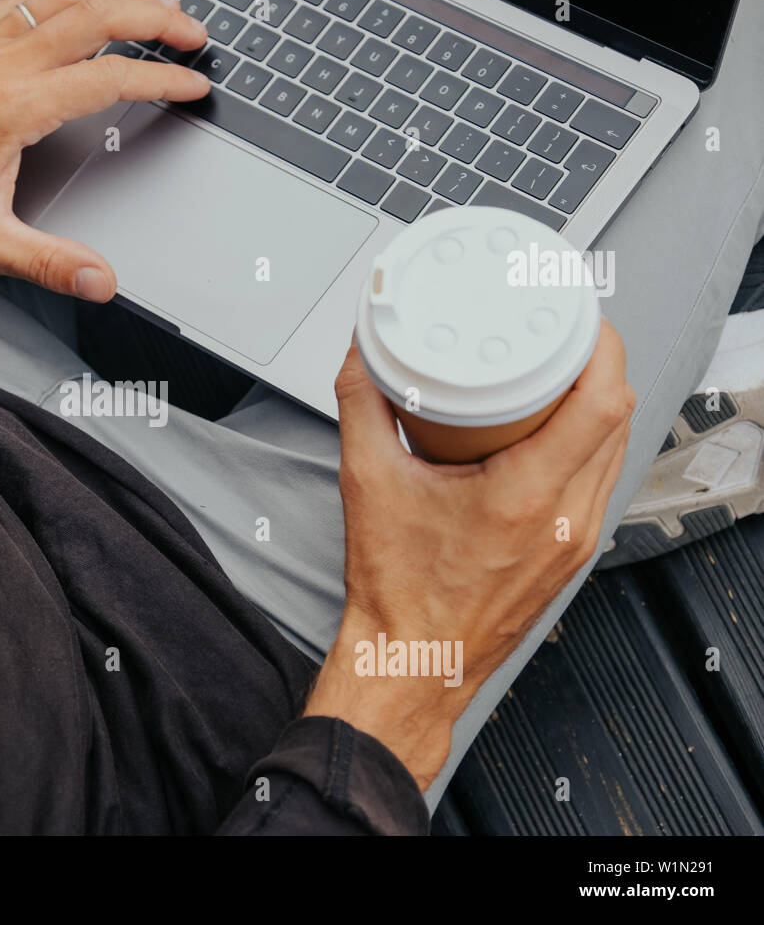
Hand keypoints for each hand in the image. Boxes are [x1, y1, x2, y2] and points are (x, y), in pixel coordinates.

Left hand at [0, 0, 210, 300]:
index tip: (192, 84)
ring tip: (156, 7)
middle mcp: (0, 65)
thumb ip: (47, 262)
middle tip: (192, 33)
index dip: (160, 79)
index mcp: (12, 110)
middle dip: (155, 15)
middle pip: (97, 13)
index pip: (108, 77)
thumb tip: (101, 281)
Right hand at [304, 319, 635, 790]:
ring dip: (596, 403)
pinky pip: (600, 480)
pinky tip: (551, 433)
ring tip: (556, 375)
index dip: (600, 347)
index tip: (579, 318)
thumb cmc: (398, 592)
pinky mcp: (571, 554)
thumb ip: (361, 407)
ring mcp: (576, 540)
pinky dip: (586, 443)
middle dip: (597, 364)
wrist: (411, 658)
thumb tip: (359, 360)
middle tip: (560, 334)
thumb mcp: (367, 482)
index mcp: (526, 497)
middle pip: (618, 416)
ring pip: (616, 449)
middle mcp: (565, 519)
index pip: (602, 402)